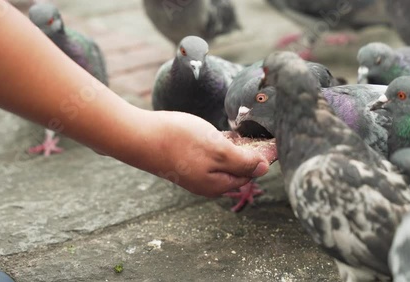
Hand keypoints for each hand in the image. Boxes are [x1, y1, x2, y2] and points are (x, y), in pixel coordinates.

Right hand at [154, 111, 269, 196]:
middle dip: (247, 154)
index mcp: (218, 185)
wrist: (139, 137)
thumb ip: (242, 161)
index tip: (270, 139)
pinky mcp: (183, 162)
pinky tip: (217, 133)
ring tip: (239, 131)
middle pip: (235, 169)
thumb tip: (263, 169)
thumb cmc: (179, 142)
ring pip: (221, 162)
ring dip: (232, 149)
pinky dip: (216, 146)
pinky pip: (207, 157)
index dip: (261, 157)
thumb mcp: (217, 150)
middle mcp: (207, 184)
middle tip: (256, 132)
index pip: (249, 174)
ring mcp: (194, 173)